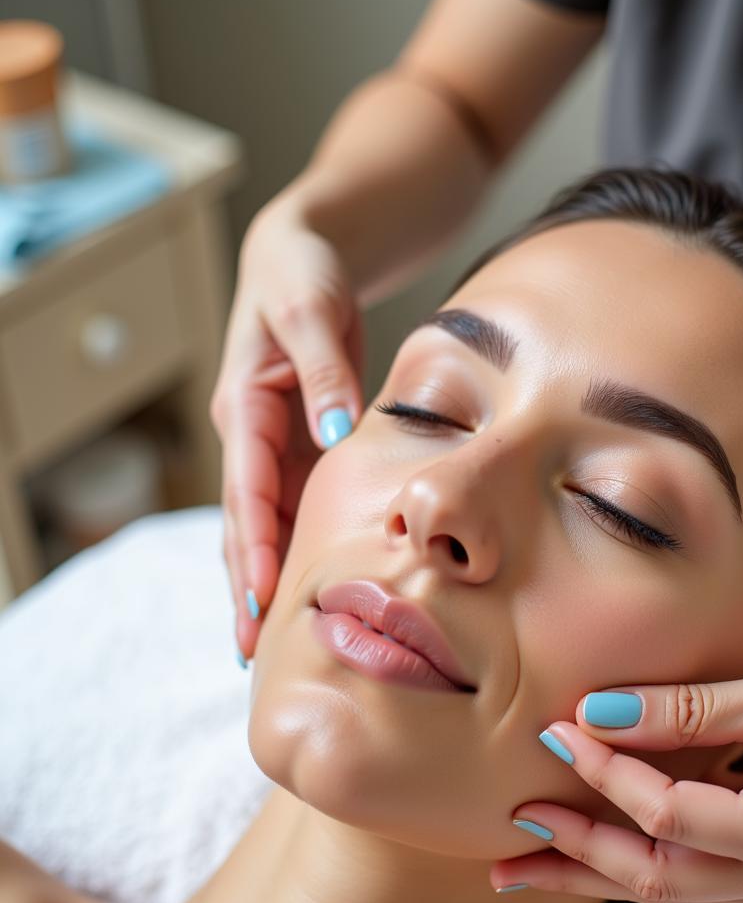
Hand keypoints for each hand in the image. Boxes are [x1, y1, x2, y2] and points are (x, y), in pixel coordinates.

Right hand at [210, 190, 365, 658]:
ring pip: (263, 523)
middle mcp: (252, 434)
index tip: (264, 596)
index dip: (255, 543)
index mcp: (246, 404)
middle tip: (252, 647)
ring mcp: (273, 444)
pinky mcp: (298, 446)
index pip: (248, 486)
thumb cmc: (305, 274)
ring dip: (262, 578)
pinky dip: (292, 548)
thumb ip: (324, 373)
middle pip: (246, 520)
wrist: (306, 255)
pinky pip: (291, 506)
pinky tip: (302, 587)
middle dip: (246, 583)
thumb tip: (336, 434)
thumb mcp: (312, 310)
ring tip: (264, 639)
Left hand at [492, 660, 742, 902]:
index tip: (559, 731)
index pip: (669, 814)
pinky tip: (585, 855)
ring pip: (662, 891)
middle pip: (653, 876)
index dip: (606, 773)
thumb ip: (692, 709)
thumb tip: (599, 710)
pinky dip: (629, 866)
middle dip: (576, 849)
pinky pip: (685, 882)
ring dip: (590, 870)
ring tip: (521, 861)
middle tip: (512, 826)